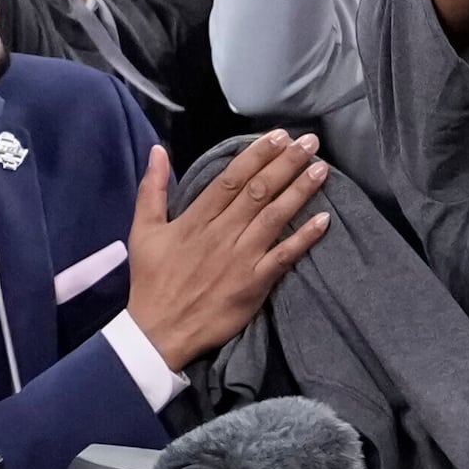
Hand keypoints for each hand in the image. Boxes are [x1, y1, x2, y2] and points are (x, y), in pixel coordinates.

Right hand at [123, 134, 331, 369]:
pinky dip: (304, 238)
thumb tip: (158, 150)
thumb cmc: (152, 281)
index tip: (278, 136)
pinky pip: (284, 256)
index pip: (231, 179)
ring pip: (274, 217)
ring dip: (300, 191)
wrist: (158, 332)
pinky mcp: (254, 284)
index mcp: (195, 220)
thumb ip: (152, 189)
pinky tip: (325, 220)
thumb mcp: (143, 231)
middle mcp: (220, 234)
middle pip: (258, 191)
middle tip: (310, 142)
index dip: (257, 155)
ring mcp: (240, 259)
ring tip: (321, 168)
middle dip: (286, 163)